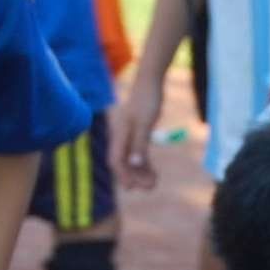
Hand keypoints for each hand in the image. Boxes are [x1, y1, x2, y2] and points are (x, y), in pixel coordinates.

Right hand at [116, 73, 166, 192]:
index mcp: (119, 134)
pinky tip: (153, 173)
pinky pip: (138, 153)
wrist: (150, 82)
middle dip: (134, 177)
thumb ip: (139, 144)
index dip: (123, 175)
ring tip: (154, 184)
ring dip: (140, 173)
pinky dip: (144, 164)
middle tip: (150, 188)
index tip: (132, 188)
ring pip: (131, 160)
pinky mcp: (137, 132)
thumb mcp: (144, 123)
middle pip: (123, 163)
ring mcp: (129, 135)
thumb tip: (134, 165)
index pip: (116, 160)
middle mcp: (121, 136)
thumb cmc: (147, 100)